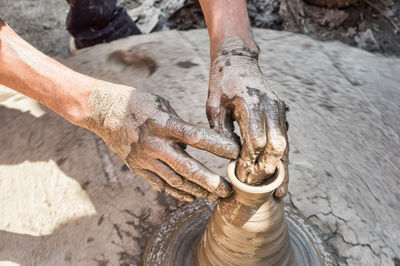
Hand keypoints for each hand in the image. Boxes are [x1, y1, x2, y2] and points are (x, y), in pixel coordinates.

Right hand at [84, 84, 238, 201]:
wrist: (104, 112)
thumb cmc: (138, 104)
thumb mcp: (163, 106)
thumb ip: (181, 126)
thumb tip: (202, 142)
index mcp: (164, 124)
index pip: (196, 136)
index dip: (217, 145)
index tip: (235, 152)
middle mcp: (155, 145)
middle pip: (187, 168)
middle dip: (210, 181)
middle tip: (228, 190)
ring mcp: (145, 159)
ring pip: (175, 181)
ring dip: (197, 191)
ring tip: (215, 196)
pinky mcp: (138, 168)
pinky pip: (160, 185)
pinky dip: (178, 192)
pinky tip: (192, 197)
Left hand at [206, 38, 288, 196]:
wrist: (238, 59)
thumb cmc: (221, 83)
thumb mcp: (213, 105)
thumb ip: (221, 131)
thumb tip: (232, 156)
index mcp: (250, 103)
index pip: (254, 141)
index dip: (248, 162)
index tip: (240, 176)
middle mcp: (269, 106)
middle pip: (277, 145)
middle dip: (267, 169)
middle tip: (255, 185)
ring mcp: (278, 109)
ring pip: (286, 144)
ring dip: (281, 169)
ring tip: (279, 192)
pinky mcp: (281, 112)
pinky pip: (285, 139)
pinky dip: (284, 159)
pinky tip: (282, 176)